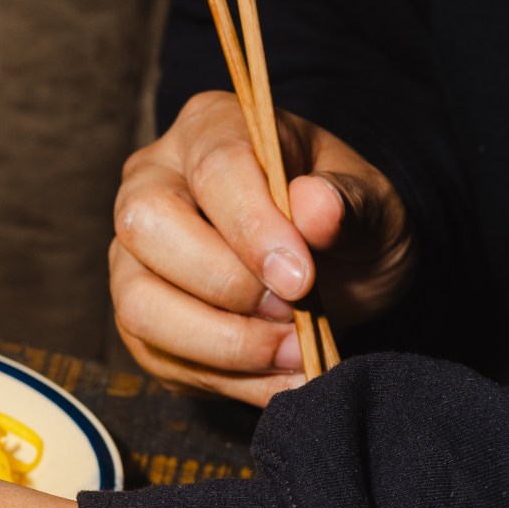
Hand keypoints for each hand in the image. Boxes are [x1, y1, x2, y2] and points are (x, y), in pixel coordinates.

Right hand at [110, 90, 415, 405]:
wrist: (336, 272)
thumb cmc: (347, 226)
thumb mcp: (375, 208)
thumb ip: (351, 204)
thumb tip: (316, 208)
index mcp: (212, 129)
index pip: (215, 168)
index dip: (254, 228)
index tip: (302, 278)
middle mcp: (152, 183)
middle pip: (147, 226)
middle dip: (226, 285)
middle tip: (294, 311)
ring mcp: (133, 253)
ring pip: (138, 302)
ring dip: (222, 342)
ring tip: (293, 351)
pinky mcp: (138, 315)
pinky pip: (157, 356)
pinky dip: (226, 378)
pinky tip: (277, 374)